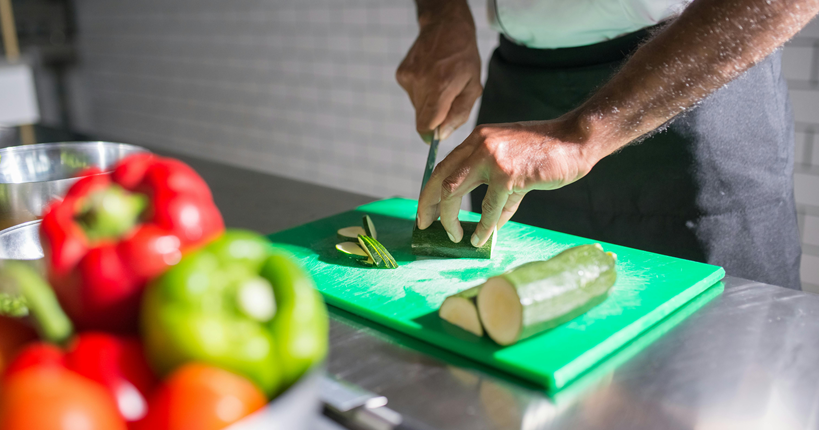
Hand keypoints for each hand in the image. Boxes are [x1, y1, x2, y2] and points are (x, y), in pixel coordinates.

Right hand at [396, 0, 481, 142]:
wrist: (445, 27)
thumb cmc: (464, 58)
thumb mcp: (473, 86)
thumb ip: (459, 114)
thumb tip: (441, 135)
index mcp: (441, 87)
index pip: (426, 125)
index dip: (432, 133)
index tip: (438, 132)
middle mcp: (421, 82)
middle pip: (421, 118)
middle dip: (434, 116)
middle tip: (446, 98)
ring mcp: (408, 77)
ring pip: (416, 107)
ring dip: (428, 102)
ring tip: (439, 82)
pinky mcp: (401, 74)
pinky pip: (411, 94)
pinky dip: (421, 91)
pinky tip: (430, 75)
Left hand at [416, 118, 603, 246]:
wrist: (575, 140)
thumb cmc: (546, 154)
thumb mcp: (511, 164)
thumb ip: (496, 189)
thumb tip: (487, 224)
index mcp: (477, 140)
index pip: (442, 167)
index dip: (429, 192)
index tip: (425, 212)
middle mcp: (478, 145)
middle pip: (440, 179)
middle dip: (429, 206)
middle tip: (425, 226)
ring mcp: (492, 158)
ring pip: (454, 192)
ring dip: (450, 219)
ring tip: (455, 236)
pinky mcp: (508, 174)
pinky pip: (488, 208)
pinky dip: (483, 227)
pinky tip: (480, 237)